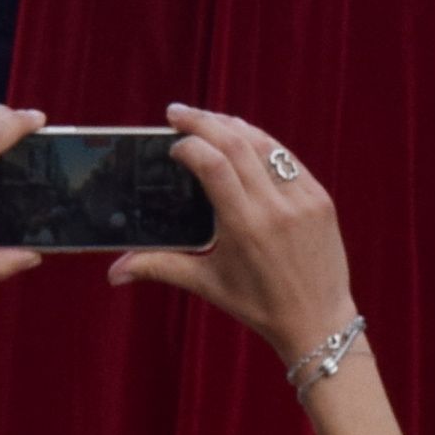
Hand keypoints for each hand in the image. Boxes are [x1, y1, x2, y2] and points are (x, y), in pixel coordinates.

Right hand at [109, 103, 360, 365]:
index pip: (213, 165)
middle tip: (176, 113)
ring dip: (232, 125)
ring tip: (206, 119)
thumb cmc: (259, 305)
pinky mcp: (321, 198)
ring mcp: (303, 200)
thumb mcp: (207, 285)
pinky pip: (287, 158)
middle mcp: (276, 208)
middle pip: (236, 143)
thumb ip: (159, 267)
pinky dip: (261, 143)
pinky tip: (242, 138)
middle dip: (202, 121)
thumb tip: (113, 272)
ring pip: (264, 144)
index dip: (189, 144)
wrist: (319, 321)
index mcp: (245, 227)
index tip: (172, 145)